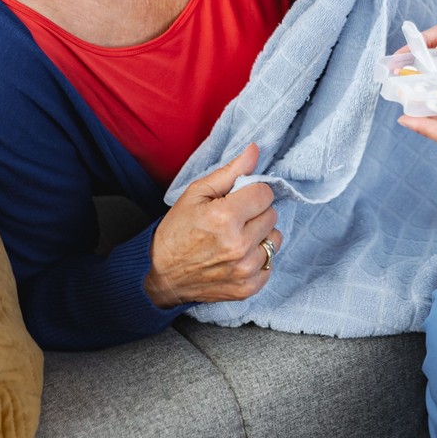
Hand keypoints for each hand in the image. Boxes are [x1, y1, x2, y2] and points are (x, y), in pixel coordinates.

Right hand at [144, 144, 281, 306]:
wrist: (161, 276)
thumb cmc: (177, 231)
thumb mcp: (196, 194)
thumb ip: (230, 172)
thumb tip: (255, 150)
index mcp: (226, 218)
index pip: (265, 194)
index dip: (252, 192)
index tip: (238, 199)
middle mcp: (239, 245)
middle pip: (272, 215)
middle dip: (256, 213)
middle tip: (234, 219)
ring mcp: (245, 270)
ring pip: (275, 239)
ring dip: (260, 236)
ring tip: (237, 238)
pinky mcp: (247, 288)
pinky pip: (270, 265)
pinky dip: (258, 259)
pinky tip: (238, 257)